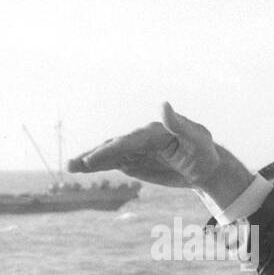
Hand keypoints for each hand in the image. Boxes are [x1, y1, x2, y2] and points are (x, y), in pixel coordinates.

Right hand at [68, 103, 249, 202]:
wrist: (204, 166)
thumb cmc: (203, 150)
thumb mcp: (197, 138)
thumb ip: (180, 124)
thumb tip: (163, 104)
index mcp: (154, 131)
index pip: (130, 140)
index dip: (112, 149)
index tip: (95, 158)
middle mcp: (140, 138)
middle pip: (113, 146)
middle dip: (94, 155)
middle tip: (73, 164)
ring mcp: (134, 150)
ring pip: (108, 155)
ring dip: (88, 161)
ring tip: (69, 167)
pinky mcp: (132, 162)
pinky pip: (111, 164)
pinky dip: (95, 167)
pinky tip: (80, 170)